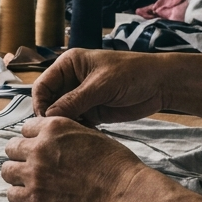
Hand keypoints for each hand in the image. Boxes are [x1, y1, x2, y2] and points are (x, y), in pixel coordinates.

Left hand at [0, 117, 148, 201]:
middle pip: (11, 148)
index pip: (25, 129)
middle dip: (21, 156)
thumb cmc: (114, 164)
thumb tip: (51, 138)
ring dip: (17, 175)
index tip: (40, 149)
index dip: (33, 139)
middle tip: (33, 166)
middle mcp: (39, 147)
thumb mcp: (89, 133)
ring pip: (6, 170)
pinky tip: (31, 197)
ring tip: (30, 182)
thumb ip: (64, 134)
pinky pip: (11, 194)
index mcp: (53, 128)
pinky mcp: (35, 198)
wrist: (122, 192)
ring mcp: (35, 173)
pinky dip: (19, 196)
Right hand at [33, 49, 169, 125]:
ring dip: (65, 125)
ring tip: (73, 135)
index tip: (47, 120)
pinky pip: (76, 122)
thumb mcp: (101, 85)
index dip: (40, 103)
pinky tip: (84, 136)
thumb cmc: (132, 74)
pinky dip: (77, 130)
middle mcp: (70, 80)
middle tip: (59, 132)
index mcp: (68, 65)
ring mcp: (81, 97)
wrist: (161, 85)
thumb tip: (49, 116)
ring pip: (61, 114)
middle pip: (49, 102)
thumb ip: (74, 100)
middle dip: (52, 117)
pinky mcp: (91, 111)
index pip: (42, 85)